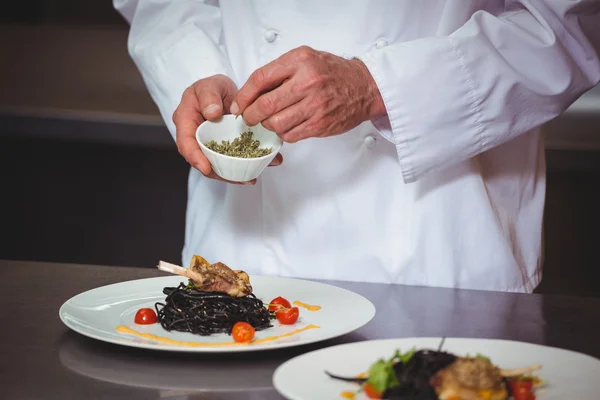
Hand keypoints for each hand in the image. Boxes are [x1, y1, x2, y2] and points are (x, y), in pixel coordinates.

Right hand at [172, 74, 283, 184]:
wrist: (223, 91)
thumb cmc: (212, 87)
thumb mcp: (209, 85)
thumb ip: (209, 96)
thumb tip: (212, 113)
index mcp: (186, 121)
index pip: (186, 143)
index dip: (195, 158)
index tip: (206, 168)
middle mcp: (195, 137)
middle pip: (202, 160)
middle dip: (218, 173)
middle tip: (237, 178)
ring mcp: (210, 145)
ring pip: (217, 164)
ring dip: (233, 174)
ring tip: (250, 178)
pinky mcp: (223, 149)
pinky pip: (231, 160)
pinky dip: (244, 166)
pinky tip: (260, 168)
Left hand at [230, 46, 386, 142]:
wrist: (364, 87)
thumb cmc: (333, 73)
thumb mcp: (305, 59)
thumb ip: (280, 71)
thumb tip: (251, 91)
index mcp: (300, 61)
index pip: (260, 79)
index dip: (244, 95)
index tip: (238, 104)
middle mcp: (307, 83)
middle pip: (265, 105)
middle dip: (250, 115)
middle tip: (248, 118)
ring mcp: (315, 106)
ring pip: (276, 124)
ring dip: (267, 126)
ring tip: (268, 122)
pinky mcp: (320, 124)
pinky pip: (290, 135)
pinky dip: (283, 134)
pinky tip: (286, 127)